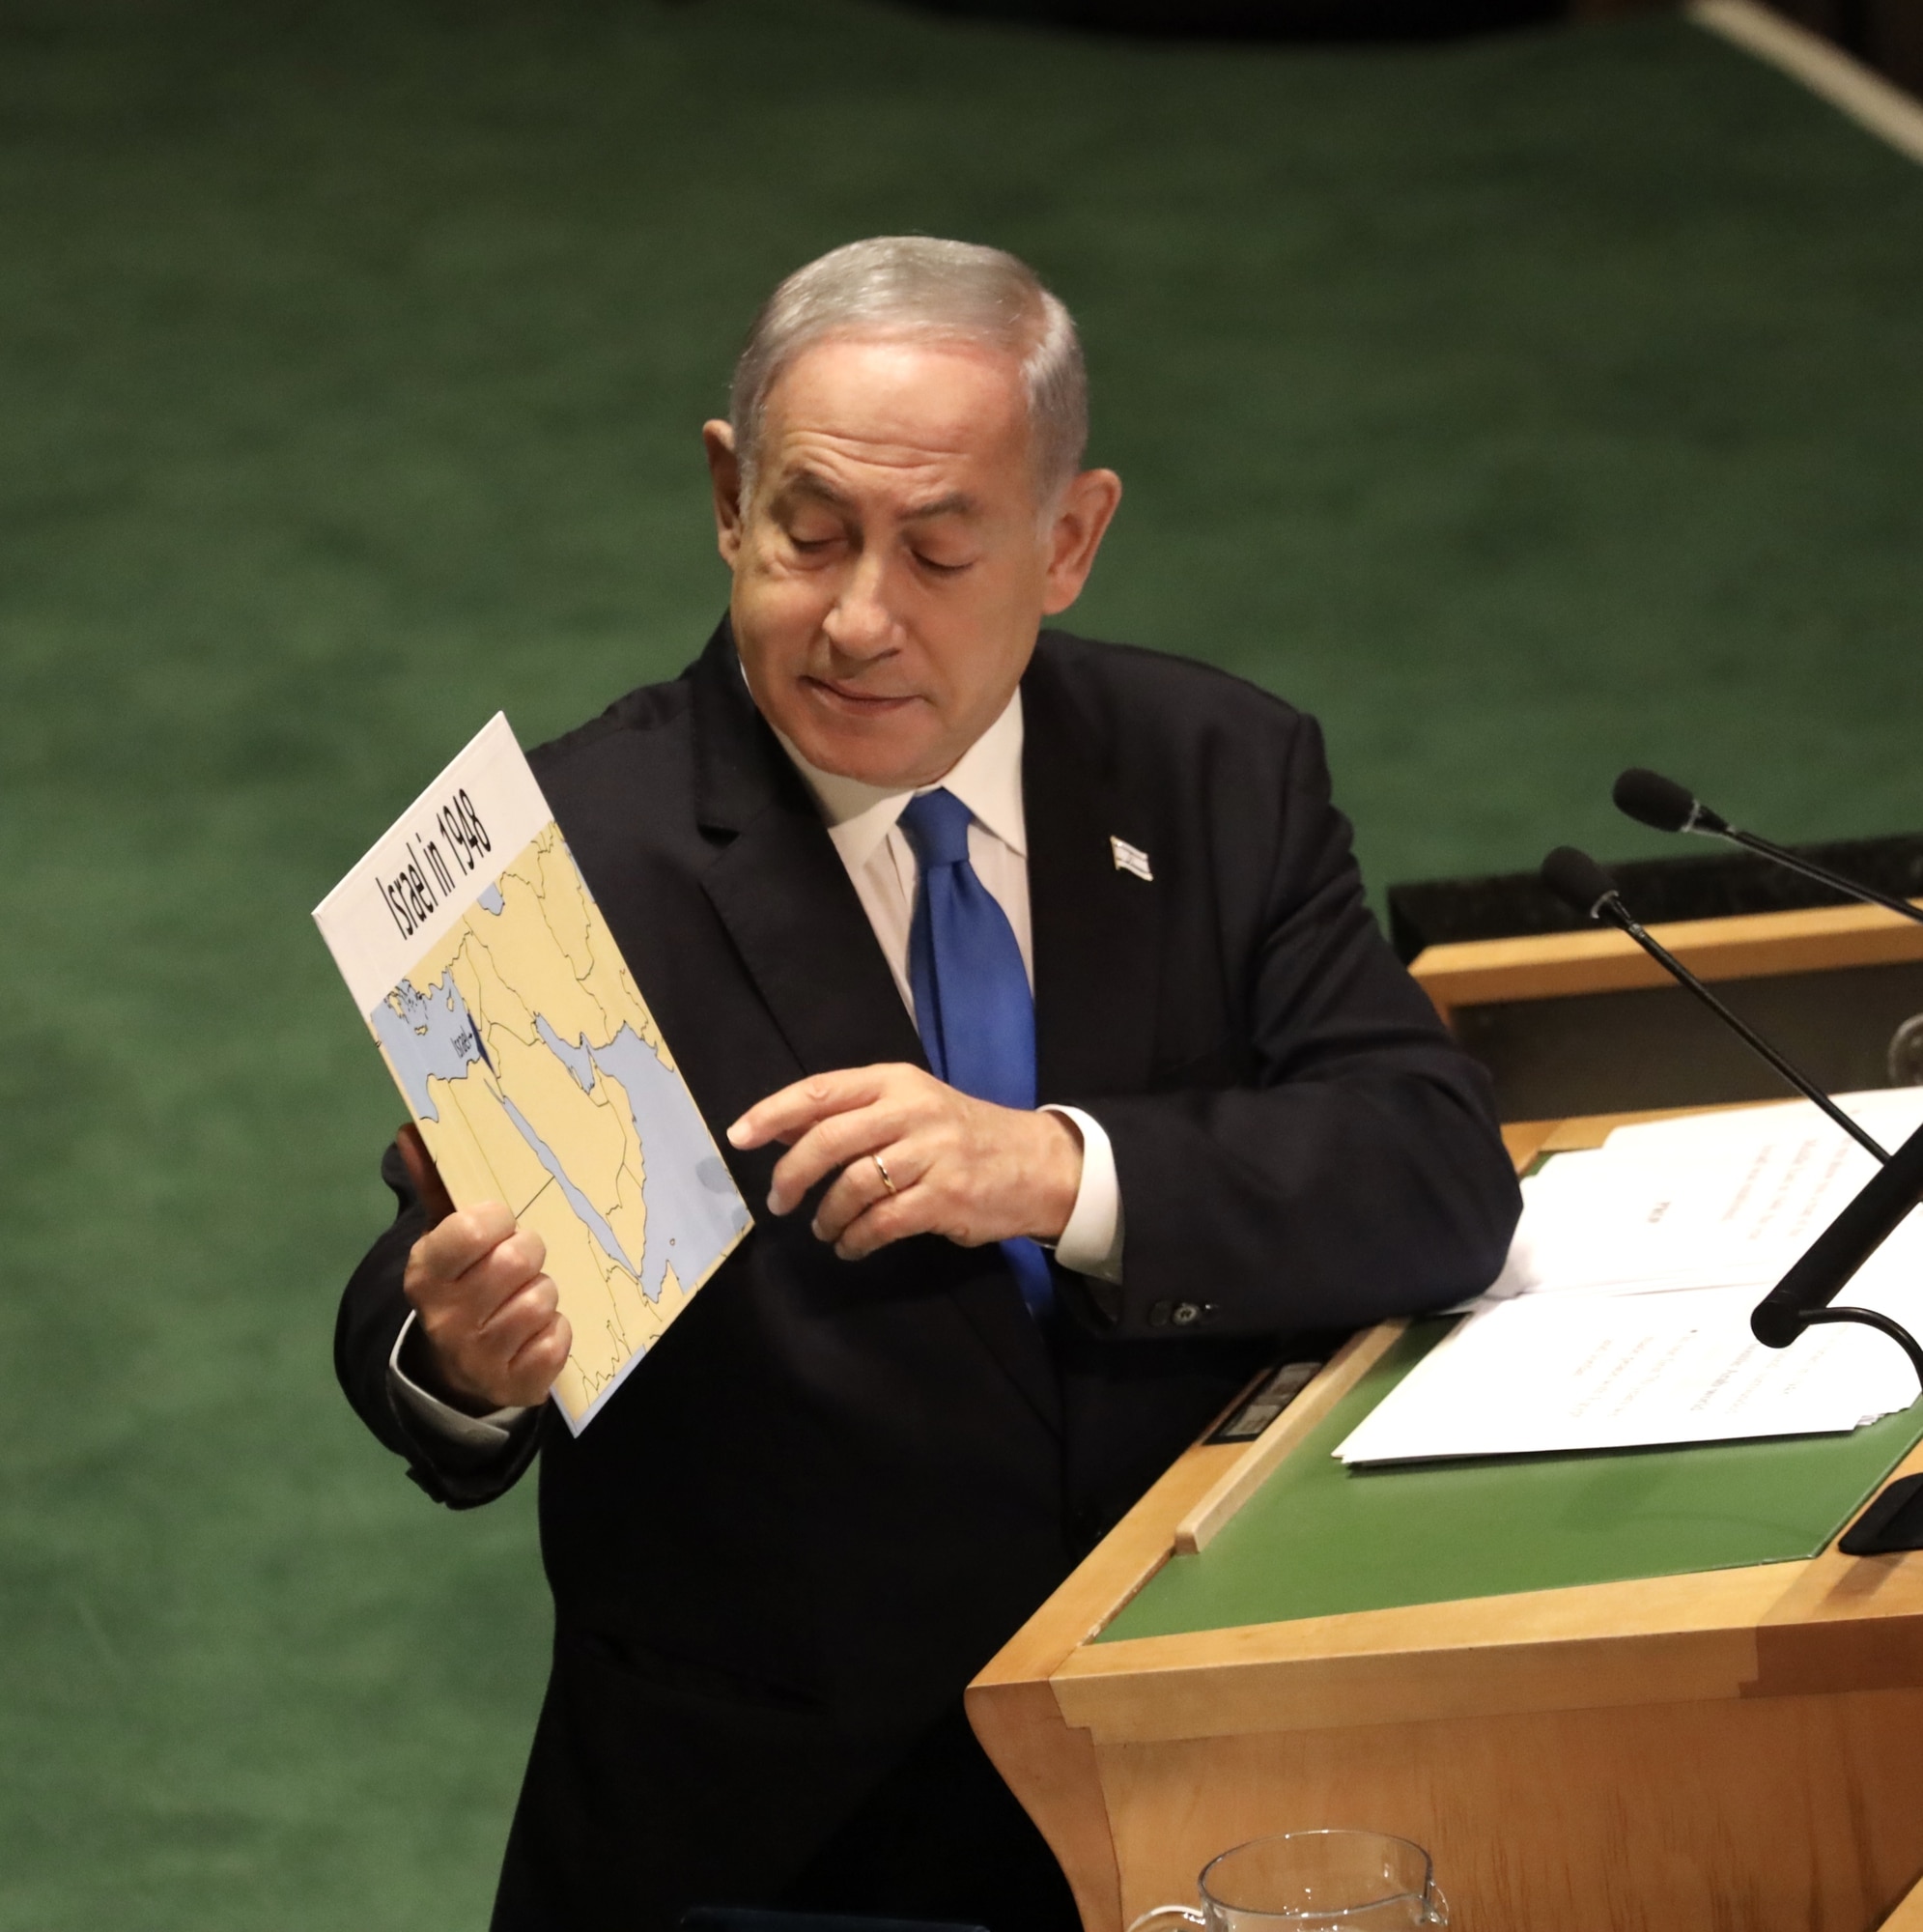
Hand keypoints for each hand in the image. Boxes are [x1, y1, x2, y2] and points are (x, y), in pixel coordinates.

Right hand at [395, 1124, 571, 1411]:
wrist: (457, 1367)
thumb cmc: (463, 1282)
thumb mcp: (445, 1237)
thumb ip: (435, 1185)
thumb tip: (410, 1130)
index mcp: (425, 1272)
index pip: (471, 1229)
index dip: (497, 1219)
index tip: (498, 1223)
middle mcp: (445, 1318)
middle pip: (519, 1260)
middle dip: (529, 1253)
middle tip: (521, 1259)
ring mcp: (478, 1357)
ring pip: (542, 1299)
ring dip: (544, 1292)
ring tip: (526, 1294)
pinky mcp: (513, 1385)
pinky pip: (557, 1341)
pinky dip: (556, 1331)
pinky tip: (536, 1330)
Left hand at [726, 1065, 1082, 1260]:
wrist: (1036, 1163)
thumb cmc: (961, 1135)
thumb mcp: (908, 1107)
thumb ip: (849, 1114)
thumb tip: (776, 1128)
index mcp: (895, 1082)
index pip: (822, 1091)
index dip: (773, 1113)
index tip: (739, 1137)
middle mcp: (912, 1111)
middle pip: (829, 1139)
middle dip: (792, 1175)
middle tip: (778, 1202)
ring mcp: (932, 1154)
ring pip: (853, 1185)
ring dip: (827, 1215)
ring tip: (823, 1229)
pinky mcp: (946, 1198)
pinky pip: (882, 1222)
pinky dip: (856, 1239)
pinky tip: (850, 1246)